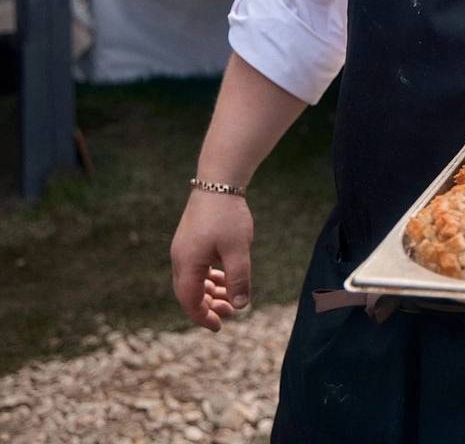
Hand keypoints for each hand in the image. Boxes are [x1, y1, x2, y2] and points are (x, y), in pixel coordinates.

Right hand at [170, 190, 253, 331]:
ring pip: (194, 279)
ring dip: (211, 291)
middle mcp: (180, 258)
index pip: (190, 301)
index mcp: (187, 264)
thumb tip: (239, 307)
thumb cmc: (228, 216)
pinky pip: (198, 266)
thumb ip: (238, 279)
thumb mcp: (238, 250)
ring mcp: (184, 248)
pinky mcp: (192, 239)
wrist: (218, 182)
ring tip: (231, 297)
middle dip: (208, 306)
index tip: (220, 327)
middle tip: (230, 313)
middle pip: (190, 292)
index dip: (204, 317)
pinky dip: (210, 276)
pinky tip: (225, 277)